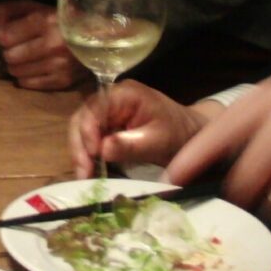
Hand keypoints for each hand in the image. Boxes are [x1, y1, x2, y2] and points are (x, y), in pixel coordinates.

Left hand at [0, 0, 78, 89]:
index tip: (12, 33)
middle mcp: (54, 44)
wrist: (97, 36)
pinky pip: (28, 84)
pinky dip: (27, 76)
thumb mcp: (32, 6)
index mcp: (46, 20)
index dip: (4, 35)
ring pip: (16, 72)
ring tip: (29, 55)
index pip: (5, 37)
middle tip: (21, 45)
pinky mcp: (63, 81)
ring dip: (17, 64)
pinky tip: (37, 65)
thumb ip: (4, 14)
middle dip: (10, 51)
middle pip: (9, 56)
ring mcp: (60, 65)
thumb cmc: (59, 18)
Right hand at [70, 81, 215, 176]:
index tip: (92, 156)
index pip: (94, 109)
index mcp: (123, 94)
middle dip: (80, 147)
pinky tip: (90, 171)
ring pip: (82, 130)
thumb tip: (102, 149)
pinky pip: (91, 139)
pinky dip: (88, 156)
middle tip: (83, 172)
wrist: (190, 134)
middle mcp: (110, 99)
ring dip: (81, 154)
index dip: (87, 132)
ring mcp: (108, 112)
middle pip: (82, 119)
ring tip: (84, 176)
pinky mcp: (108, 125)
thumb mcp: (159, 141)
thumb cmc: (178, 133)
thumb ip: (131, 144)